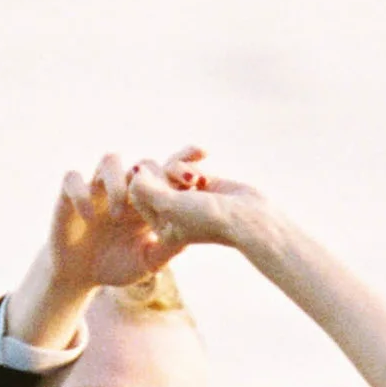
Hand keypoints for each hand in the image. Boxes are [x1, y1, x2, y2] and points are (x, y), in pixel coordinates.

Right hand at [7, 153, 190, 348]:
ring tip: (119, 213)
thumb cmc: (117, 266)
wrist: (80, 275)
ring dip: (117, 182)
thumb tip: (192, 233)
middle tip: (161, 190)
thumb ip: (168, 248)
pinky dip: (82, 194)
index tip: (202, 154)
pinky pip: (73, 180)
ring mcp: (97, 189)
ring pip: (109, 161)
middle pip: (142, 163)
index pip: (166, 171)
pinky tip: (90, 217)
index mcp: (147, 200)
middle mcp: (124, 188)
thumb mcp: (147, 262)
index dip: (182, 159)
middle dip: (154, 173)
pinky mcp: (69, 195)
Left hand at [127, 154, 268, 255]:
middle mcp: (172, 214)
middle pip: (151, 182)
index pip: (137, 197)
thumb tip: (136, 171)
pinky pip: (185, 163)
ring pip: (168, 170)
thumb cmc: (208, 218)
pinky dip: (191, 160)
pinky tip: (204, 159)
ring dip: (179, 167)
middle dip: (164, 174)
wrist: (249, 217)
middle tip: (184, 181)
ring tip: (196, 179)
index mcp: (161, 227)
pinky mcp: (202, 183)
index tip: (159, 182)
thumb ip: (146, 189)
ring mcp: (187, 198)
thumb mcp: (170, 205)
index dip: (143, 183)